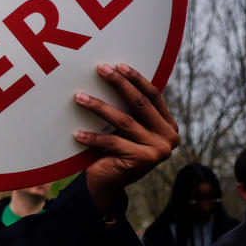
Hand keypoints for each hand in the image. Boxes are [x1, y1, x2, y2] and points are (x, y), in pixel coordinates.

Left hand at [73, 62, 179, 212]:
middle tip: (99, 68)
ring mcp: (158, 151)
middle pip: (140, 103)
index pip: (153, 95)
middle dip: (118, 83)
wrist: (108, 182)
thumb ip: (130, 108)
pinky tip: (76, 133)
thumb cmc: (115, 147)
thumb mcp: (128, 126)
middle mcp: (169, 138)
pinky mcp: (142, 161)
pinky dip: (92, 137)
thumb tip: (112, 71)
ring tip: (78, 96)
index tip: (117, 64)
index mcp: (168, 125)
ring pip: (123, 121)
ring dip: (98, 106)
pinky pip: (112, 142)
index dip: (136, 78)